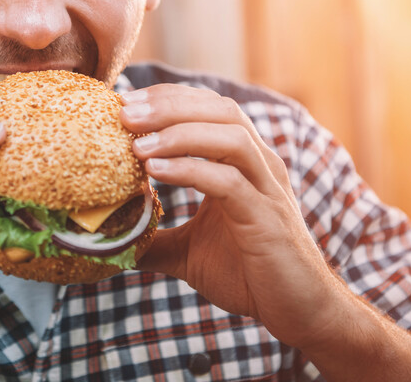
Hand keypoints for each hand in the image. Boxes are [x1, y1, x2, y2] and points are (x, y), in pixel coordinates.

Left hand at [121, 84, 342, 349]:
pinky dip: (191, 170)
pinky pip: (230, 182)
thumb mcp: (188, 251)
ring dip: (179, 133)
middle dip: (168, 106)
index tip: (126, 101)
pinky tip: (156, 171)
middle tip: (125, 111)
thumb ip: (153, 239)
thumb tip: (109, 240)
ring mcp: (267, 189)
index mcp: (243, 162)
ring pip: (230, 136)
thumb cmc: (248, 274)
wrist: (301, 313)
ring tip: (136, 144)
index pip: (208, 108)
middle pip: (219, 110)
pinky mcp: (267, 219)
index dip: (168, 98)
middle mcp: (259, 165)